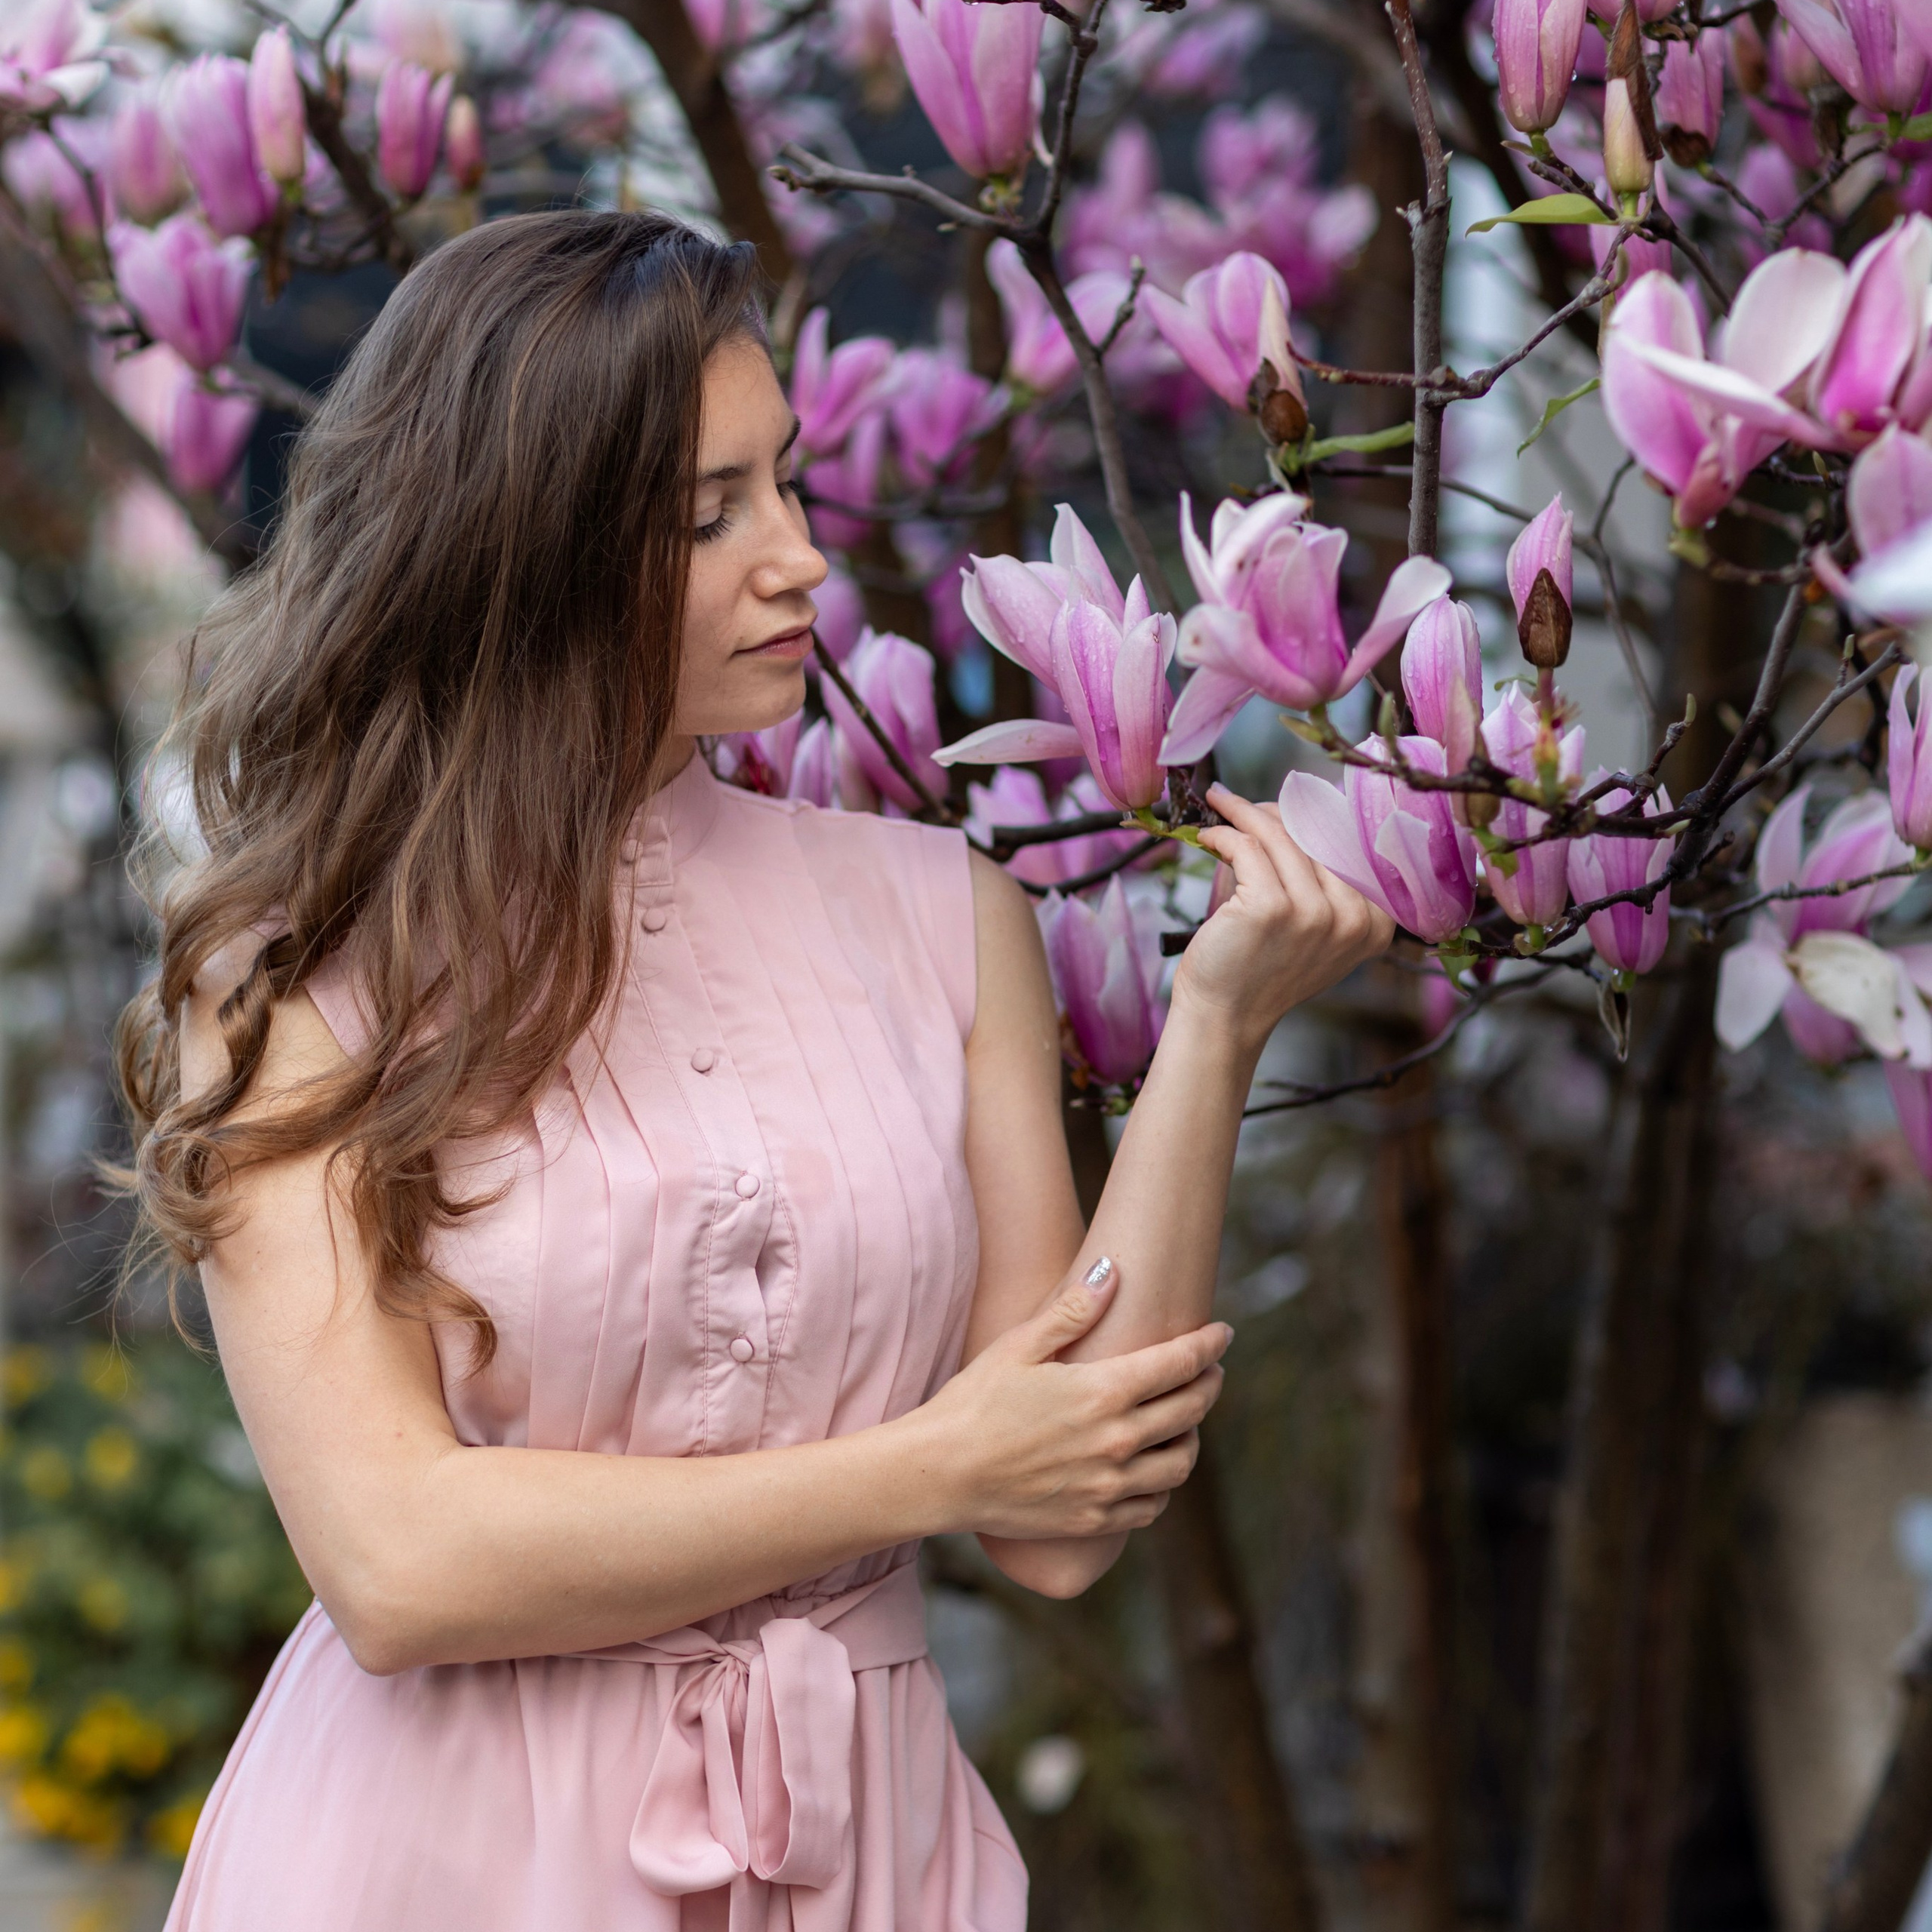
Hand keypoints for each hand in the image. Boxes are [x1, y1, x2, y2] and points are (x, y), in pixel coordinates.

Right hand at [910, 1259, 1229, 1540]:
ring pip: (1180, 1463)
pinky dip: (1163, 1485)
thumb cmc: (973, 1403)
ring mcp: (1108, 1487)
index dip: (1208, 1345)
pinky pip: (1151, 1505)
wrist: (940, 1474)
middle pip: (1190, 1410)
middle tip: (1211, 1370)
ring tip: (1186, 1421)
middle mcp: (1116, 1442)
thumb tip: (1112, 1271)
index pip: (1178, 1363)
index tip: (1223, 1332)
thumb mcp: (1018, 1346)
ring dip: (1192, 1438)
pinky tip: (1153, 1468)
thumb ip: (1071, 1311)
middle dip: (1209, 1384)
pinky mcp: (1094, 1520)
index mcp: (1102, 1392)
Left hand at [1174, 782, 1394, 1051]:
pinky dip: (1224, 834)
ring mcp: (1312, 913)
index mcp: (1374, 925)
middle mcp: (1351, 919)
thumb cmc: (1262, 970)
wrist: (1226, 1016)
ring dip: (1242, 813)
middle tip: (1242, 803)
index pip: (1352, 847)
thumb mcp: (1317, 935)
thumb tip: (1299, 814)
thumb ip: (1327, 889)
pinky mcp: (1269, 907)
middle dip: (1274, 812)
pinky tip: (1209, 837)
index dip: (1316, 817)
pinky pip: (1247, 847)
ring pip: (1278, 836)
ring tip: (1220, 805)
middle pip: (1315, 835)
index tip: (1288, 802)